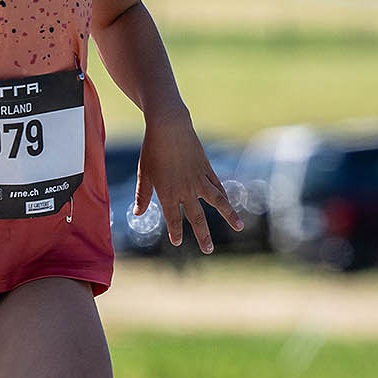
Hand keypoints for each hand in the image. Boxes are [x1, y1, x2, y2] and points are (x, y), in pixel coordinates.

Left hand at [134, 112, 241, 253]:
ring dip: (229, 215)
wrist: (169, 126)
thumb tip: (138, 213)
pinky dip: (224, 196)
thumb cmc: (152, 150)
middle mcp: (186, 190)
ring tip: (240, 226)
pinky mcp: (207, 169)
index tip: (177, 241)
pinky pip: (218, 185)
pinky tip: (229, 203)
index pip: (173, 218)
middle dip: (203, 235)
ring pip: (217, 201)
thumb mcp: (144, 174)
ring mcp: (199, 179)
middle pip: (197, 217)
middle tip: (209, 250)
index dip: (175, 232)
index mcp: (168, 193)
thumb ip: (143, 195)